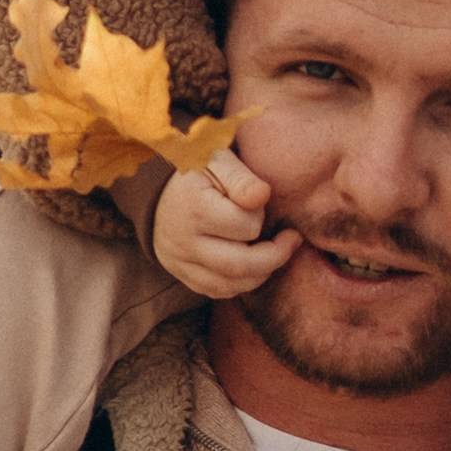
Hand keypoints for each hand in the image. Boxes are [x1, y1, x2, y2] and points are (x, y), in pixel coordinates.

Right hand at [153, 145, 298, 297]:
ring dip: (261, 273)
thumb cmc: (198, 171)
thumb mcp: (218, 160)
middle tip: (291, 240)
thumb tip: (262, 197)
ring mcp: (179, 261)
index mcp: (194, 208)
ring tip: (275, 252)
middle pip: (238, 265)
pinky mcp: (181, 274)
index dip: (261, 215)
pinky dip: (241, 283)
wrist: (159, 189)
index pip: (245, 226)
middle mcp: (183, 241)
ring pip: (229, 285)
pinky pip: (217, 291)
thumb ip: (242, 178)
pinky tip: (254, 266)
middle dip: (274, 256)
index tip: (261, 202)